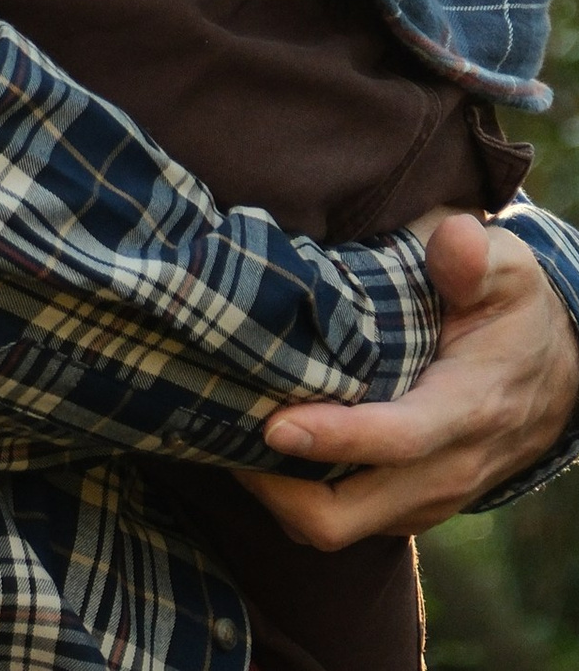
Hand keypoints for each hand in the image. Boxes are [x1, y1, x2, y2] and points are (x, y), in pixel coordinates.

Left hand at [237, 213, 578, 545]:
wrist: (559, 369)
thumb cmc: (513, 308)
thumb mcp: (506, 269)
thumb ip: (474, 257)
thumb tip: (450, 239)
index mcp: (468, 408)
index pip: (397, 440)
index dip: (333, 439)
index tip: (271, 424)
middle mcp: (447, 468)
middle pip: (348, 514)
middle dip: (277, 487)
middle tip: (219, 427)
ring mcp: (429, 495)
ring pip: (338, 526)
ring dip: (279, 493)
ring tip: (226, 431)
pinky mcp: (413, 502)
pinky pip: (348, 520)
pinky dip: (298, 494)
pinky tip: (263, 443)